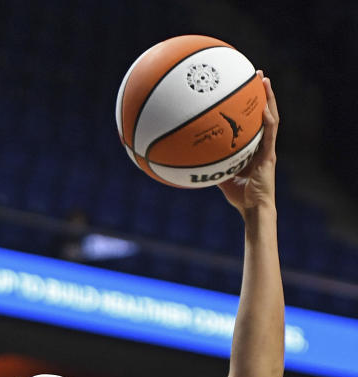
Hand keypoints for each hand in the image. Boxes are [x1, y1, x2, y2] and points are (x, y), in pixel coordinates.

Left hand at [218, 74, 277, 216]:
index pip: (255, 122)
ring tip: (263, 80)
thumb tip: (195, 160)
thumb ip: (213, 166)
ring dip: (268, 98)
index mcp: (254, 149)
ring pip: (271, 117)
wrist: (254, 210)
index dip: (252, 105)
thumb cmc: (240, 198)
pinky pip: (270, 132)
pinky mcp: (270, 156)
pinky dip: (267, 118)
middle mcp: (263, 145)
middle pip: (265, 113)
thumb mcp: (222, 178)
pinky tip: (263, 105)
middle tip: (255, 75)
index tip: (244, 88)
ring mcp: (268, 149)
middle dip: (262, 93)